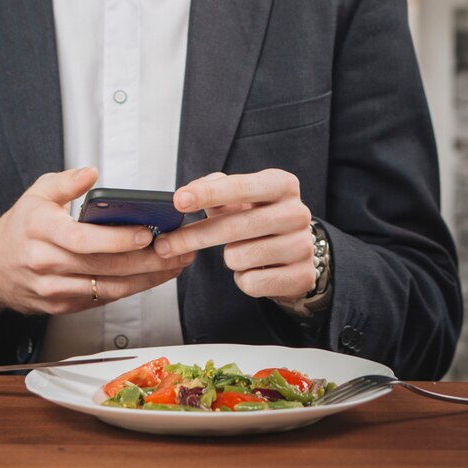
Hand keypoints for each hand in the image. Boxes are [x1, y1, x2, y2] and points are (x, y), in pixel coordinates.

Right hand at [0, 168, 193, 343]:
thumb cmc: (19, 228)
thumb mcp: (37, 193)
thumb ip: (66, 181)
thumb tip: (91, 174)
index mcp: (40, 231)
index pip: (82, 240)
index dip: (116, 239)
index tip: (145, 233)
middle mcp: (46, 263)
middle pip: (103, 267)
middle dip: (146, 260)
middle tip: (177, 248)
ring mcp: (54, 290)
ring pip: (109, 288)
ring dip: (147, 278)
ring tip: (175, 263)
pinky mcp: (62, 306)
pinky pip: (103, 299)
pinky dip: (131, 288)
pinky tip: (153, 276)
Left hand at [152, 169, 313, 300]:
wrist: (295, 251)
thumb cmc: (259, 218)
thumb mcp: (241, 197)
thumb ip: (214, 188)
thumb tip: (188, 192)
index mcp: (283, 185)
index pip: (241, 186)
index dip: (208, 193)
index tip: (178, 200)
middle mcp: (297, 213)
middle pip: (233, 227)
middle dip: (193, 237)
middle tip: (165, 245)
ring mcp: (302, 246)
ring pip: (239, 257)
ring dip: (230, 258)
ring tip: (241, 251)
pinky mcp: (302, 276)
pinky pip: (251, 282)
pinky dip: (243, 278)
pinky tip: (254, 268)